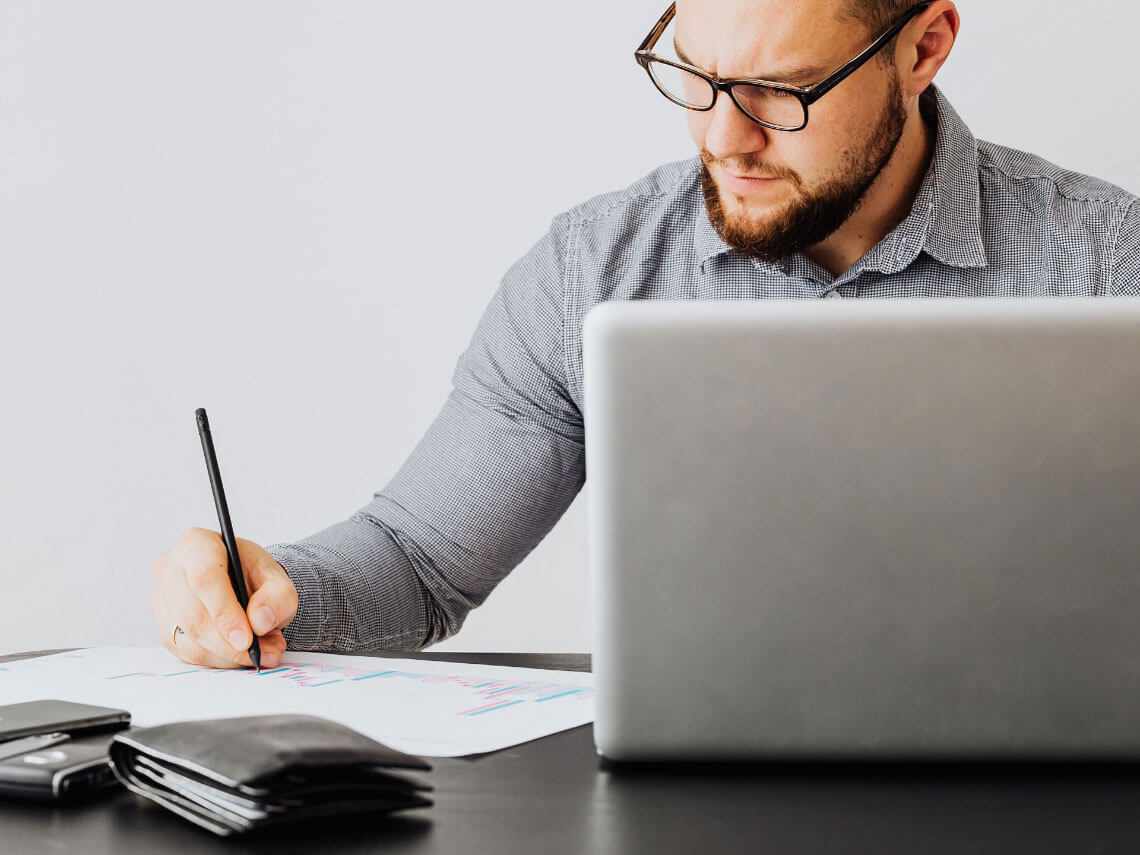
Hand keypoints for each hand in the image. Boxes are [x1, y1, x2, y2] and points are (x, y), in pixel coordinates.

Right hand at [149, 527, 297, 668]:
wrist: (243, 583)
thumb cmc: (254, 575)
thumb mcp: (277, 579)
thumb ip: (278, 597)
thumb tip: (260, 622)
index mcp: (197, 544)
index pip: (204, 579)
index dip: (225, 613)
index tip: (247, 639)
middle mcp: (170, 569)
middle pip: (193, 615)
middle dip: (229, 643)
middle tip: (263, 654)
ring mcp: (161, 599)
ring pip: (189, 639)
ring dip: (229, 654)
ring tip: (264, 652)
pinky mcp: (163, 627)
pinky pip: (188, 653)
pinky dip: (219, 659)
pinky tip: (242, 653)